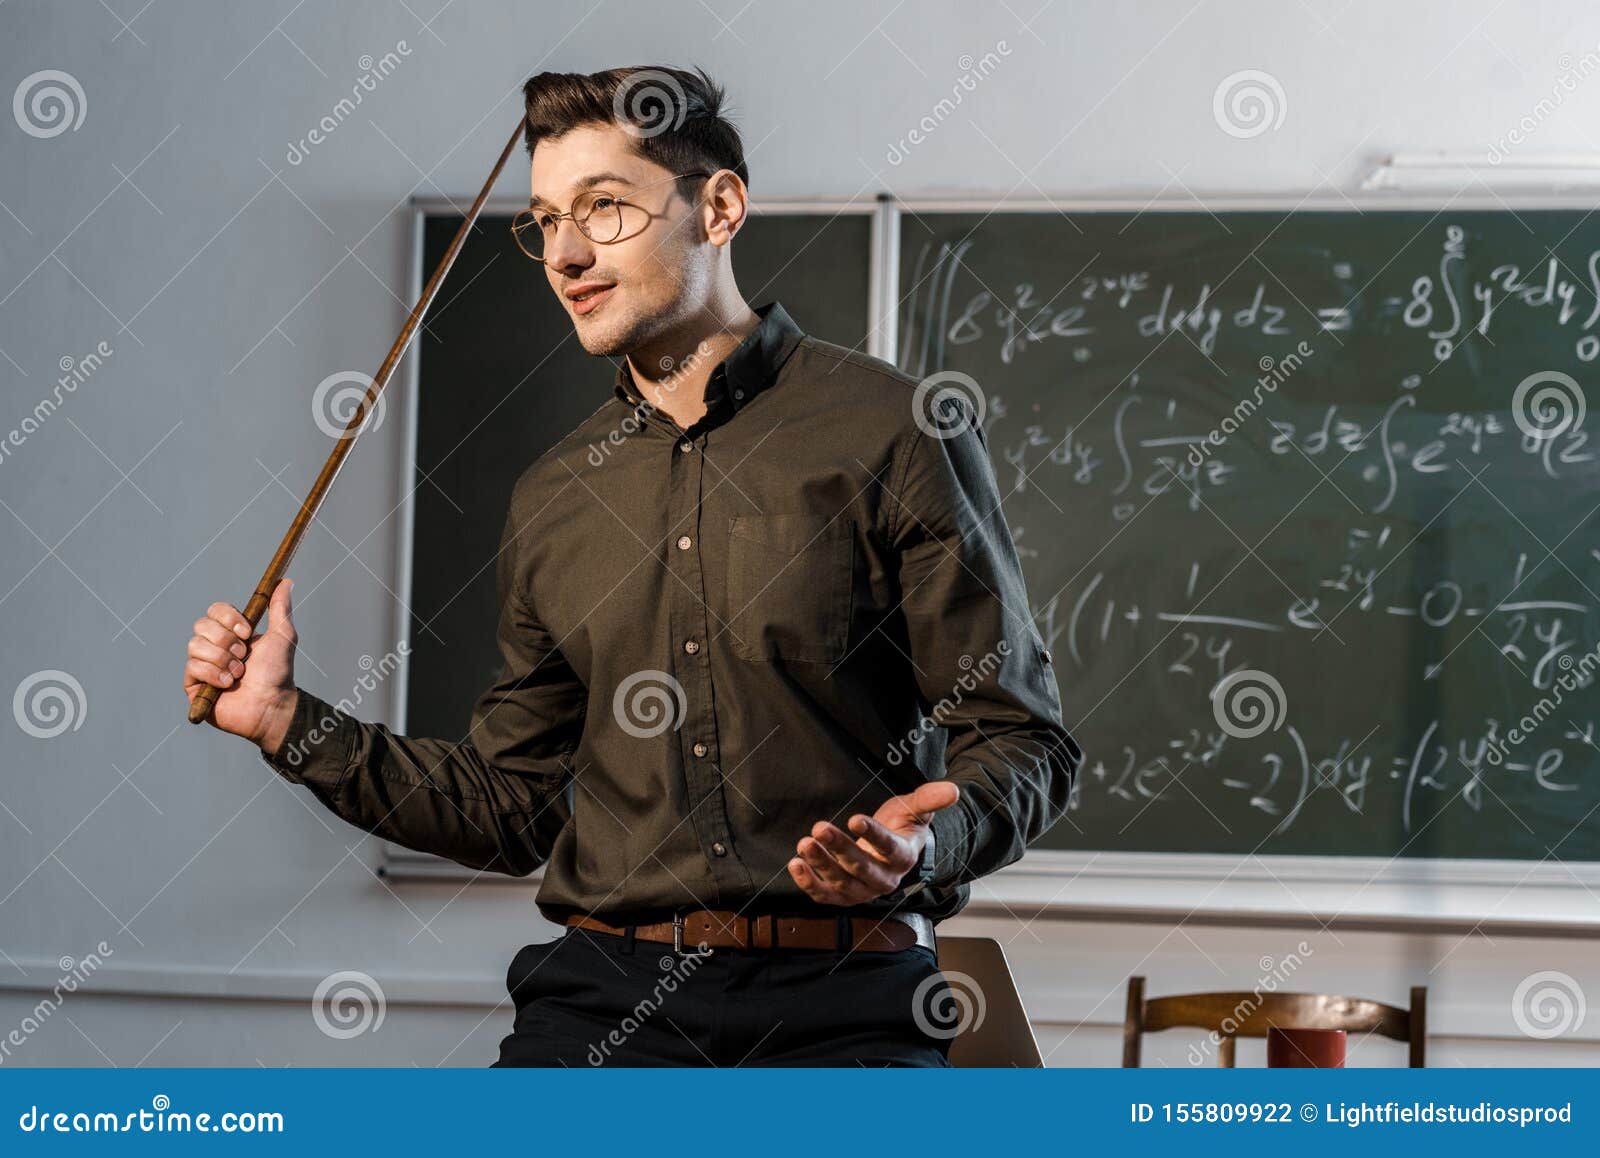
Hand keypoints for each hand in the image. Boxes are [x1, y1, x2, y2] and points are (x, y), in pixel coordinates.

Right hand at [183, 577, 298, 750]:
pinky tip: (227, 684)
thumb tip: (285, 581)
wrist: (272, 704)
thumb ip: (280, 608)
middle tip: (244, 655)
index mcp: (231, 633)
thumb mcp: (283, 636)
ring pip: (195, 646)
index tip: (247, 632)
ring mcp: (202, 665)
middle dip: (226, 641)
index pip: (215, 610)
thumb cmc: (278, 673)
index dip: (228, 618)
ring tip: (239, 673)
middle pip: (201, 625)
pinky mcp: (193, 685)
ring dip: (223, 659)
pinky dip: (214, 674)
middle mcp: (214, 646)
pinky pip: (192, 667)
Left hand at [787, 780, 959, 904]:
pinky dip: (809, 883)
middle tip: (819, 828)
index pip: (889, 848)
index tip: (855, 818)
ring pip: (841, 884)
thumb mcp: (915, 808)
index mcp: (904, 857)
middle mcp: (885, 879)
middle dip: (840, 849)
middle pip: (862, 868)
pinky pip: (826, 896)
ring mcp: (863, 891)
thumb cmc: (901, 825)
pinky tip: (796, 864)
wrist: (890, 849)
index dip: (873, 835)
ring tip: (805, 843)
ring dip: (821, 865)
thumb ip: (929, 798)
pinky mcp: (843, 896)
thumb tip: (953, 789)